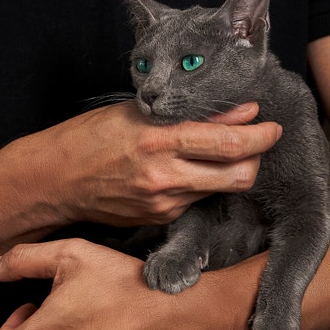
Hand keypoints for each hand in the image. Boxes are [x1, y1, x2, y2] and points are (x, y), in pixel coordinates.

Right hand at [37, 101, 280, 226]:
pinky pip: (196, 200)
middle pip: (239, 176)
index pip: (230, 142)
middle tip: (257, 143)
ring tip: (221, 152)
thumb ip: (197, 114)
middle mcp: (165, 176)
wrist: (56, 180)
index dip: (261, 136)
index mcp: (160, 139)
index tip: (273, 127)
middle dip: (257, 159)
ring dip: (231, 171)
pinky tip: (187, 171)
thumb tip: (243, 110)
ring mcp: (164, 203)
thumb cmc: (93, 136)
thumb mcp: (141, 112)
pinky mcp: (160, 219)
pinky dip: (201, 184)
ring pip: (221, 189)